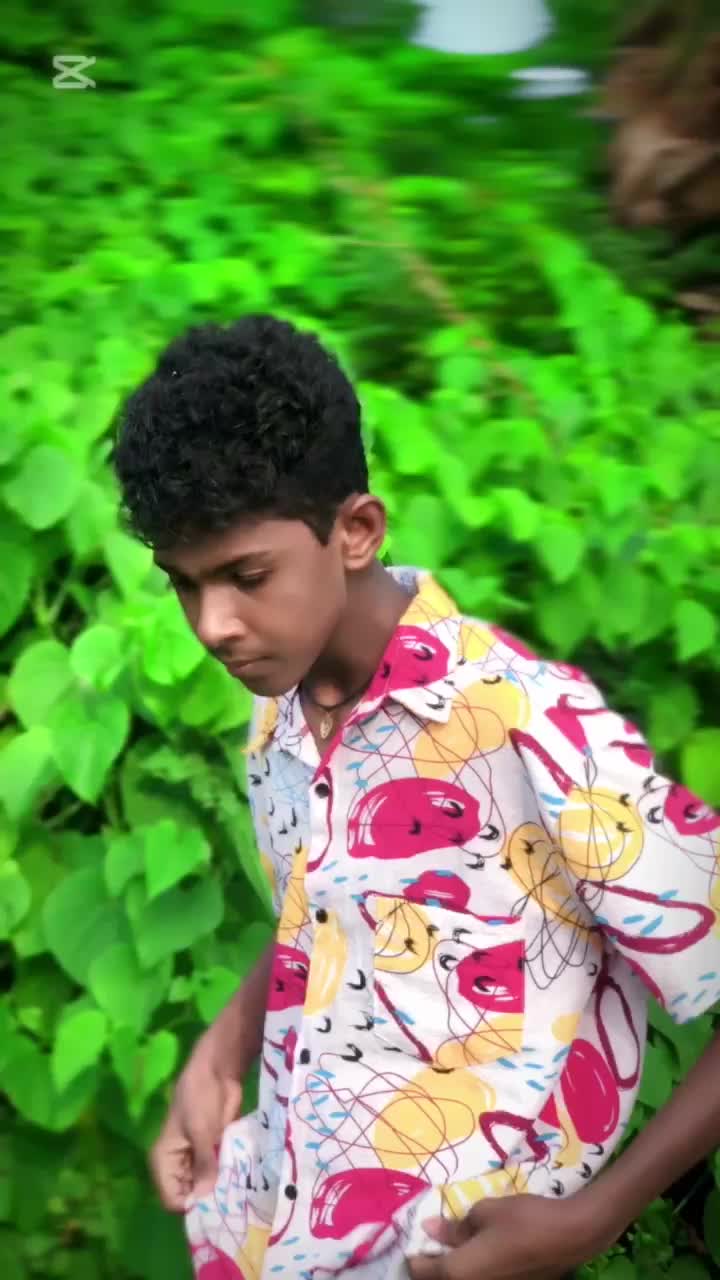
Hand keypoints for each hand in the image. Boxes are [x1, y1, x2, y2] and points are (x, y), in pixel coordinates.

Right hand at [149, 1031, 242, 1211]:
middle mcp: (178, 1165)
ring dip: (221, 1190)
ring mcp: (198, 1160)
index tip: (215, 1207)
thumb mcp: (201, 1131)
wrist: (218, 1071)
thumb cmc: (200, 1097)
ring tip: (240, 1194)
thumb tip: (206, 1198)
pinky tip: (244, 1182)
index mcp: (164, 1160)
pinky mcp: (215, 1152)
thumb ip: (204, 1165)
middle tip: (232, 1204)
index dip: (191, 1206)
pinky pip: (219, 1174)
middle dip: (208, 1201)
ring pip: (206, 1188)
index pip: (172, 1198)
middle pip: (189, 1196)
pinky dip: (229, 1178)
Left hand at [407, 1192, 606, 1279]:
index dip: (414, 1254)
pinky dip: (472, 1272)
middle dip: (431, 1265)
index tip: (415, 1236)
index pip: (421, 1271)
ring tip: (455, 1245)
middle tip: (433, 1242)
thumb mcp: (484, 1212)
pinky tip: (479, 1252)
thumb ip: (455, 1226)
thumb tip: (430, 1230)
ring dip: (452, 1269)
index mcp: (458, 1273)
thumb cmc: (522, 1220)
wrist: (570, 1237)